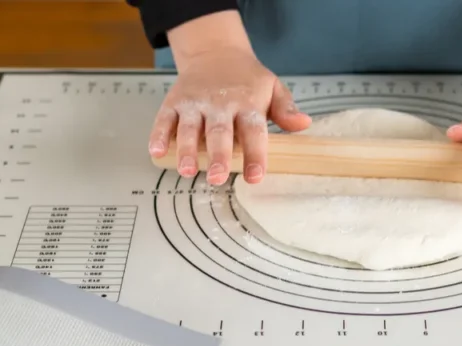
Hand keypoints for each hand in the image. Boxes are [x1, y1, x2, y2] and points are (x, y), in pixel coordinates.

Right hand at [147, 11, 310, 185]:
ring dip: (187, 150)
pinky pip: (164, 119)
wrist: (215, 52)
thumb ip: (285, 109)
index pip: (253, 130)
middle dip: (219, 155)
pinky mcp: (174, 102)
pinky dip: (159, 135)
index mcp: (247, 102)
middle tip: (218, 178)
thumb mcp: (272, 87)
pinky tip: (157, 153)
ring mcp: (194, 102)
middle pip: (219, 132)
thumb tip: (304, 124)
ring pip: (189, 128)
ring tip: (188, 171)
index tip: (255, 177)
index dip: (255, 154)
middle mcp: (219, 103)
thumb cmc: (247, 80)